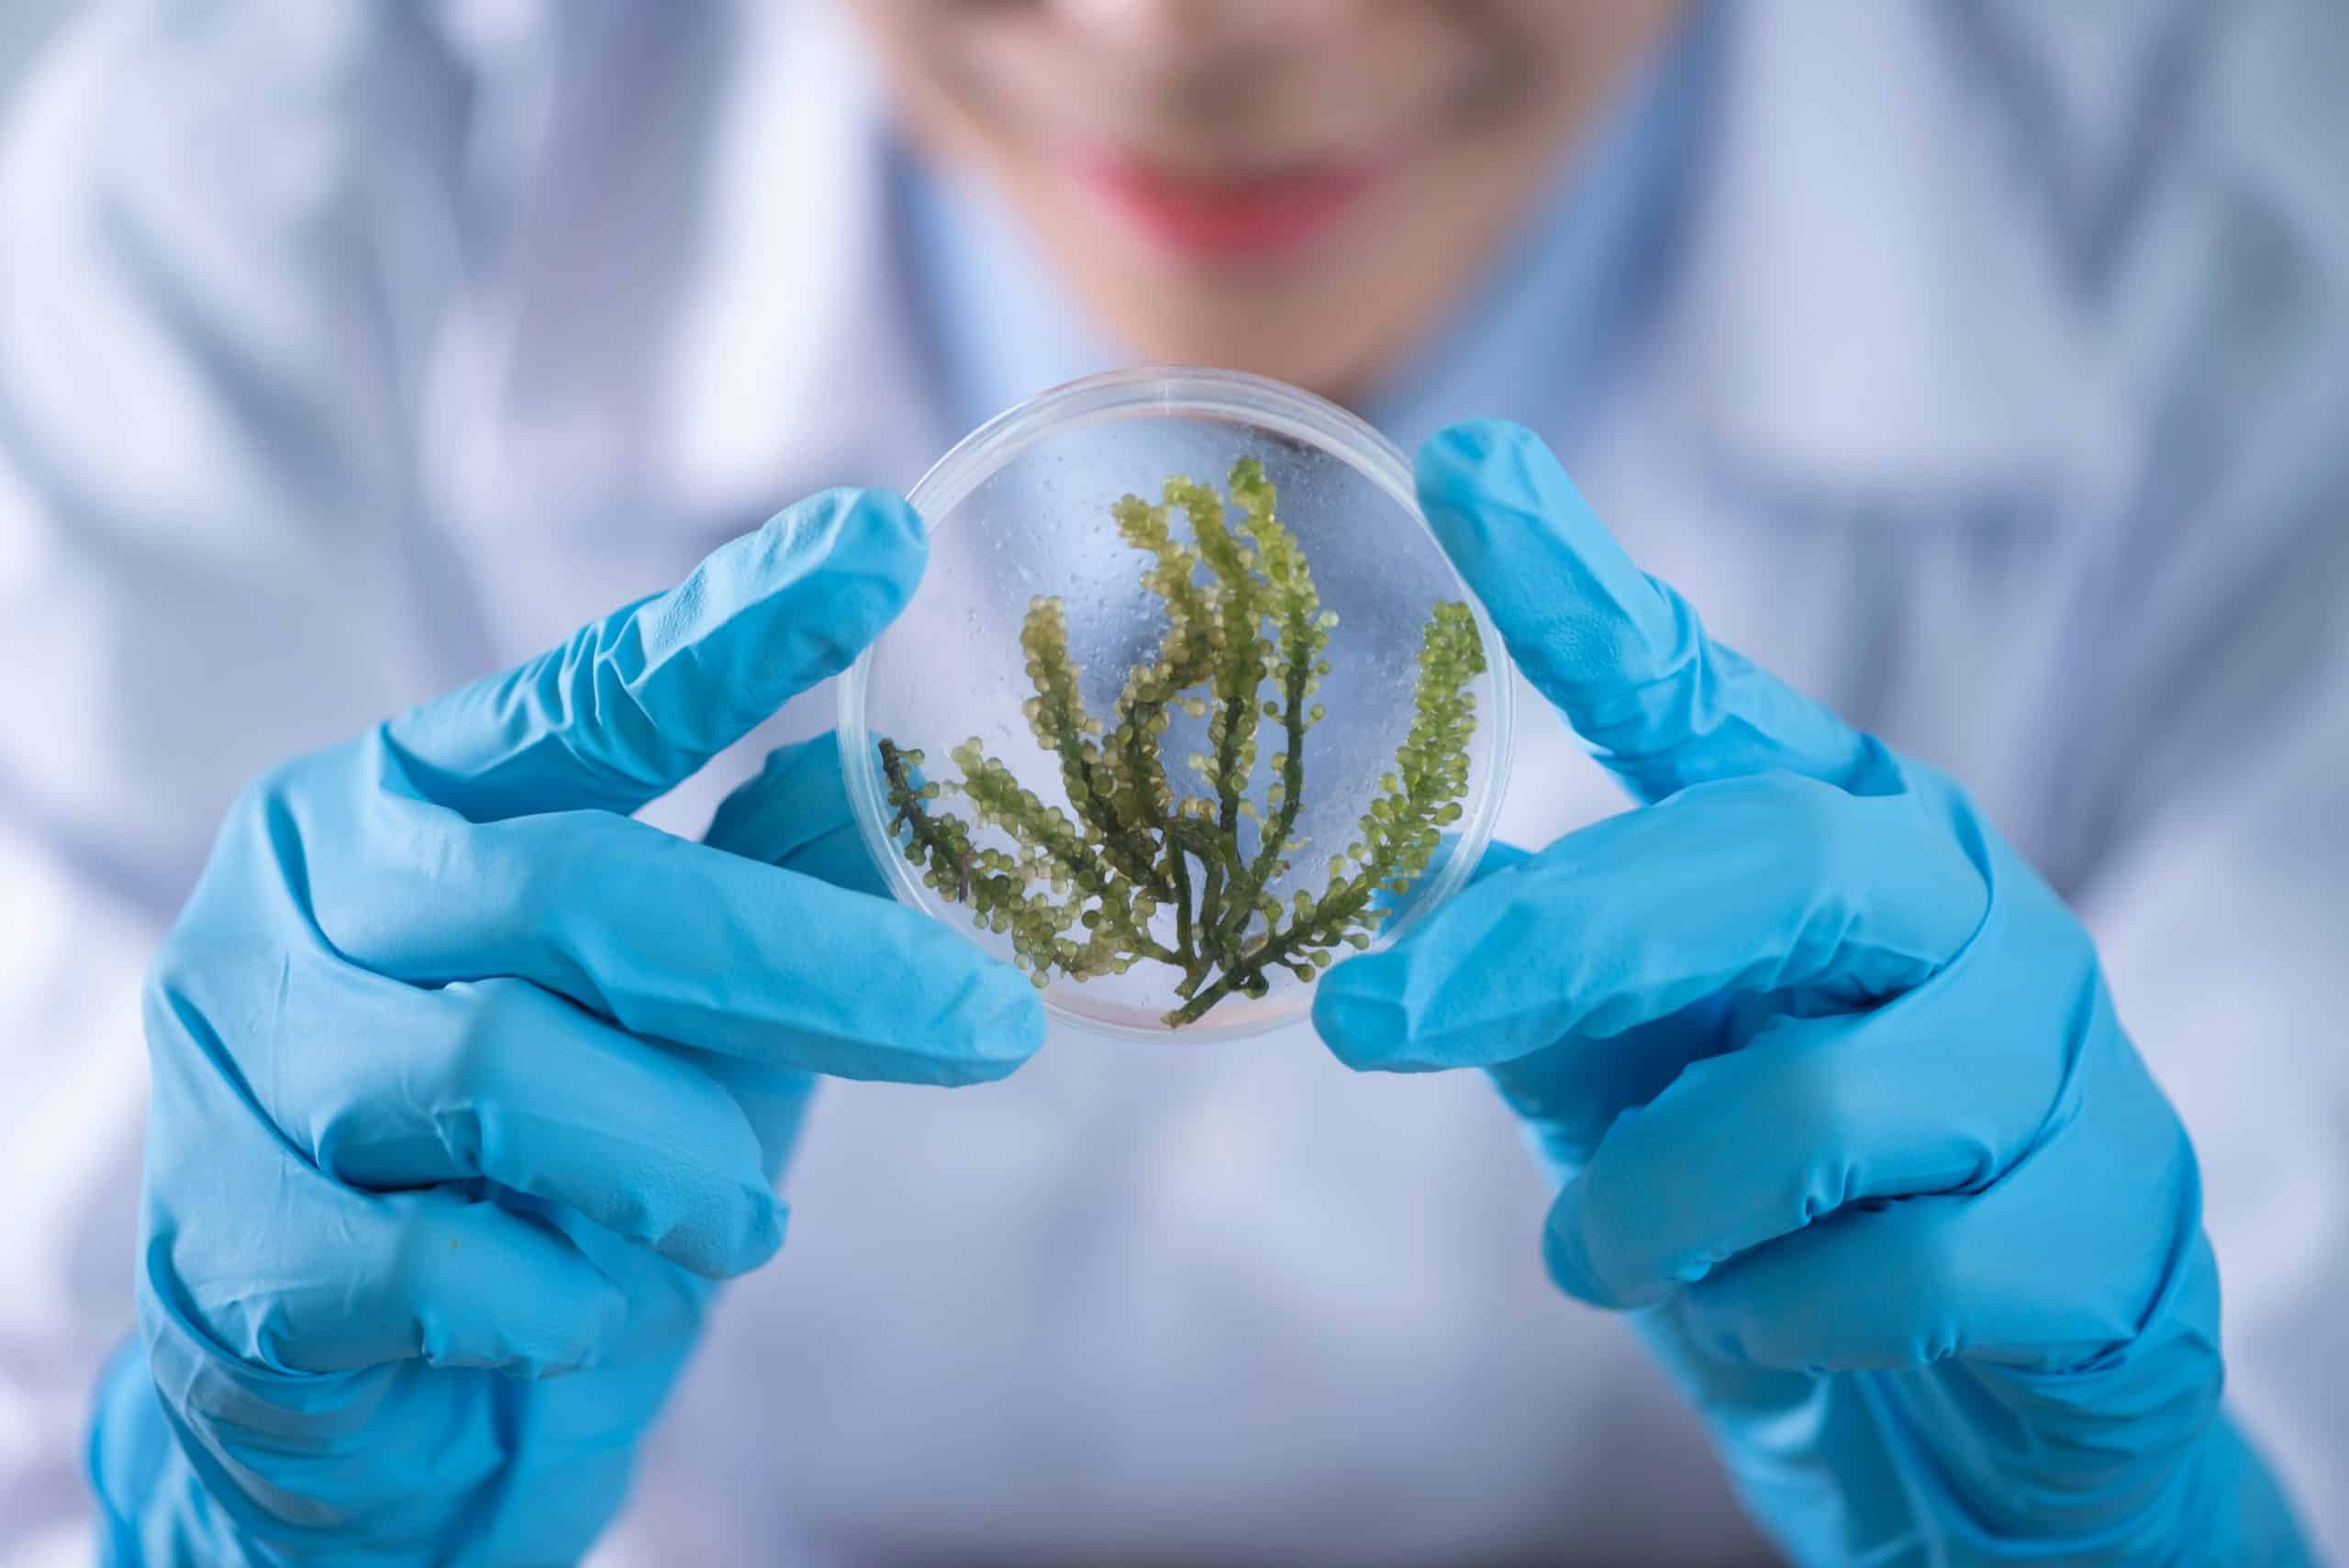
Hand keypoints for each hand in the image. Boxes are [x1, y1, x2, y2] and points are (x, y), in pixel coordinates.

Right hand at [89, 492, 1042, 1564]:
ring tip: (742, 1220)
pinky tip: (582, 1306)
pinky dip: (564, 1292)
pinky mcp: (231, 1245)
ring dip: (680, 1160)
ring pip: (506, 1071)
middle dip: (809, 966)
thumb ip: (756, 882)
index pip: (588, 696)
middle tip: (991, 1026)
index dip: (738, 626)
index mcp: (409, 798)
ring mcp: (245, 1062)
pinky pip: (447, 1260)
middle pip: (581, 890)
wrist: (373, 1407)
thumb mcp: (667, 1009)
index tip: (886, 544)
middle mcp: (306, 894)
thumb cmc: (538, 1166)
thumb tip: (896, 766)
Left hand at [1313, 422, 2312, 1564]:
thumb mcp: (1642, 1090)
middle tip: (1370, 1023)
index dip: (1580, 589)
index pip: (1700, 696)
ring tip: (1603, 1258)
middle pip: (1763, 863)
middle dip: (1551, 947)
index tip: (1462, 468)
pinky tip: (1764, 1326)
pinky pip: (1900, 1275)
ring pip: (1818, 1104)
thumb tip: (1417, 892)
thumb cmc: (1789, 1221)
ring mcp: (2057, 1067)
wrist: (1984, 1431)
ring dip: (1656, 1204)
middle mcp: (1959, 912)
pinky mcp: (2113, 1239)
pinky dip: (1777, 1319)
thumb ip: (1555, 995)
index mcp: (1834, 844)